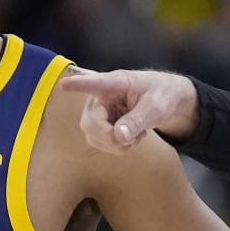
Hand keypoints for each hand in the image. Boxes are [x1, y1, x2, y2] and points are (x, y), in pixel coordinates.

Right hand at [61, 68, 198, 151]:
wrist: (166, 100)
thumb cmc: (161, 95)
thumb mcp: (156, 107)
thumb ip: (138, 120)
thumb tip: (119, 136)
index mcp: (114, 83)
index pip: (94, 83)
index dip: (78, 84)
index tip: (63, 84)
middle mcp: (100, 97)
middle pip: (90, 123)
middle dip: (110, 137)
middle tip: (135, 137)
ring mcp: (98, 113)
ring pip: (93, 137)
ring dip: (117, 144)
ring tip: (136, 133)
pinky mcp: (100, 126)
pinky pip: (102, 144)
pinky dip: (119, 147)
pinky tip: (131, 137)